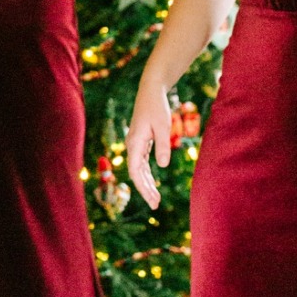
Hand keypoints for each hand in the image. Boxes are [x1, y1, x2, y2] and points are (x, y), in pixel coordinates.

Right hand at [126, 84, 172, 204]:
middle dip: (145, 190)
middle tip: (156, 205)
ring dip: (146, 184)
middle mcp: (132, 145)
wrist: (150, 90)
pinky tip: (152, 183)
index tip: (152, 200)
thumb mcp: (163, 126)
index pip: (135, 171)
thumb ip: (163, 145)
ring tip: (155, 199)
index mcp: (135, 142)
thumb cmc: (157, 107)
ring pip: (138, 169)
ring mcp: (135, 144)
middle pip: (136, 173)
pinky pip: (141, 162)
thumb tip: (162, 166)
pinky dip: (146, 174)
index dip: (143, 187)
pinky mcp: (141, 141)